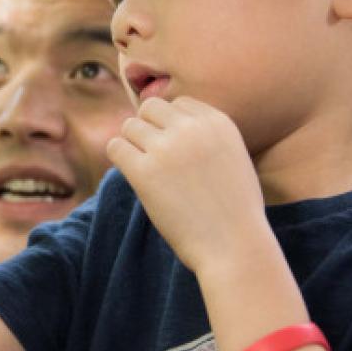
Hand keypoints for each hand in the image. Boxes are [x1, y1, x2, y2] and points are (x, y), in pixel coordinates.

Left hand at [106, 96, 269, 274]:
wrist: (236, 247)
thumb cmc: (235, 211)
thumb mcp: (234, 158)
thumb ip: (206, 136)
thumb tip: (166, 123)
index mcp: (218, 121)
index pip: (179, 103)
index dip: (171, 125)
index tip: (175, 149)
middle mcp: (191, 128)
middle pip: (150, 108)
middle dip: (149, 129)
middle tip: (155, 158)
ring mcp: (167, 148)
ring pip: (129, 126)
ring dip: (133, 145)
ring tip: (147, 171)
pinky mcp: (145, 171)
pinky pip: (115, 147)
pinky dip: (119, 158)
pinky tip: (133, 176)